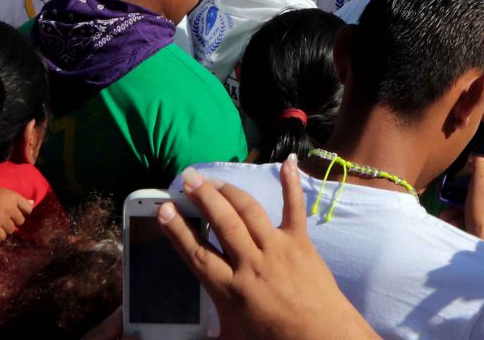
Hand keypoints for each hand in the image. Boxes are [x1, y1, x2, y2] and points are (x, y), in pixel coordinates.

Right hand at [0, 182, 35, 243]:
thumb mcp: (5, 192)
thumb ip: (19, 199)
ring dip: (6, 229)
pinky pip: (2, 236)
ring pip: (12, 229)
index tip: (18, 214)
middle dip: (14, 221)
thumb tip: (32, 203)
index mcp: (14, 197)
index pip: (29, 209)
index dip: (24, 212)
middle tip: (6, 220)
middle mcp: (10, 208)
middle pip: (21, 221)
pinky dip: (0, 235)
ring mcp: (1, 218)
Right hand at [160, 159, 379, 339]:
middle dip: (202, 199)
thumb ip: (203, 330)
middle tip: (186, 179)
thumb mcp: (229, 336)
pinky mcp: (300, 243)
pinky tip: (288, 162)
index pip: (197, 254)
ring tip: (211, 179)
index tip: (163, 210)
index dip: (177, 231)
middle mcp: (251, 264)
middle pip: (222, 224)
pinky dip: (291, 184)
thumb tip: (176, 332)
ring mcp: (277, 249)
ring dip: (229, 192)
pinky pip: (295, 209)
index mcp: (229, 290)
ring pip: (249, 213)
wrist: (320, 336)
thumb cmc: (273, 339)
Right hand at [459, 138, 483, 250]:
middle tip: (458, 186)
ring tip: (448, 212)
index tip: (479, 154)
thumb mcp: (479, 185)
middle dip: (472, 182)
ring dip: (465, 201)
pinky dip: (469, 213)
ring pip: (483, 196)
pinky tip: (454, 221)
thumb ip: (480, 165)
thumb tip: (480, 155)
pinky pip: (483, 210)